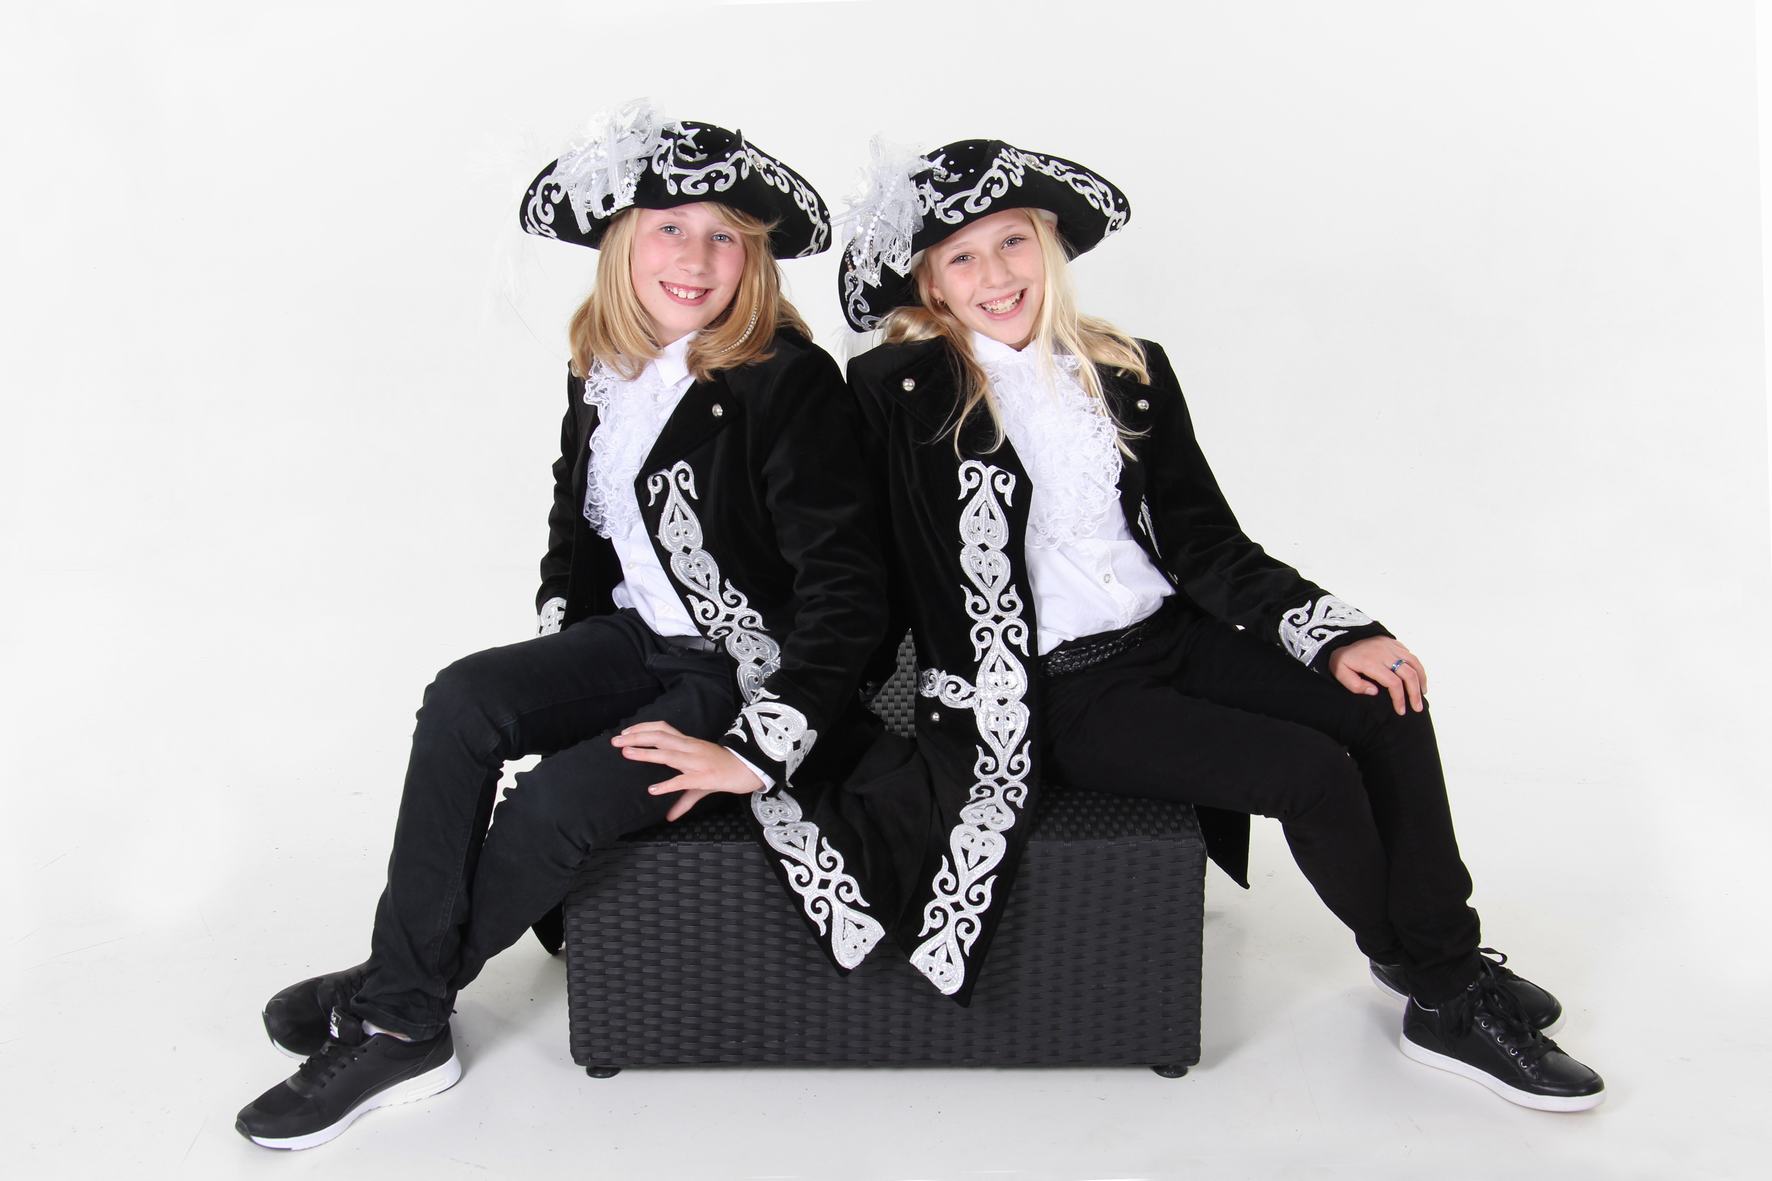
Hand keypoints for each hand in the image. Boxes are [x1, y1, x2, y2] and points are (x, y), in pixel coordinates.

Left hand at [612, 721, 766, 820]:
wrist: (750, 769)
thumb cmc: (724, 771)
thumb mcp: (700, 783)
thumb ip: (682, 799)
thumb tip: (669, 817)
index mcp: (689, 744)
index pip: (663, 729)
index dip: (643, 728)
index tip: (625, 732)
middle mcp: (691, 749)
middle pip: (660, 737)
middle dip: (636, 737)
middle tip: (615, 741)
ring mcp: (697, 762)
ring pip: (668, 754)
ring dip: (646, 754)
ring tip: (627, 754)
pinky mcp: (705, 777)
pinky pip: (683, 781)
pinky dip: (667, 785)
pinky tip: (653, 790)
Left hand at [1327, 637, 1427, 714]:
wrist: (1339, 636)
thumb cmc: (1340, 658)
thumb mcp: (1340, 673)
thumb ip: (1355, 685)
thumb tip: (1375, 691)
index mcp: (1372, 663)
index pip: (1393, 683)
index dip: (1400, 698)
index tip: (1401, 710)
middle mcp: (1385, 653)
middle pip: (1408, 674)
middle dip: (1415, 693)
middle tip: (1417, 707)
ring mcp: (1390, 646)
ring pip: (1414, 662)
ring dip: (1421, 679)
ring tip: (1422, 693)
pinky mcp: (1393, 641)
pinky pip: (1410, 654)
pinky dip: (1417, 667)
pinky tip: (1417, 677)